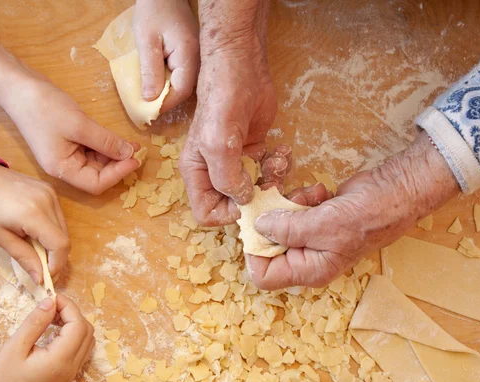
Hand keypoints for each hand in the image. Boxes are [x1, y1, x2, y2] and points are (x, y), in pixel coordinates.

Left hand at [0, 165, 68, 281]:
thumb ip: (24, 258)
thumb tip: (40, 279)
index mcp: (34, 213)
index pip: (60, 244)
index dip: (57, 264)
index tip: (46, 277)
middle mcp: (48, 201)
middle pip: (64, 237)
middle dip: (56, 257)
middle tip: (40, 269)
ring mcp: (51, 193)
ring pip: (63, 228)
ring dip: (54, 244)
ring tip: (35, 250)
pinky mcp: (49, 190)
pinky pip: (58, 216)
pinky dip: (51, 230)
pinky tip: (35, 233)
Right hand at [0, 295, 94, 381]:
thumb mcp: (14, 347)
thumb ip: (35, 322)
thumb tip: (51, 301)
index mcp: (61, 360)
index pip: (78, 324)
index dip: (68, 306)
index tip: (51, 297)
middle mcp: (72, 367)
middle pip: (87, 330)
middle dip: (72, 313)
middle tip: (49, 307)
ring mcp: (72, 373)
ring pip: (86, 340)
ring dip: (74, 324)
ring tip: (50, 318)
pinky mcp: (67, 376)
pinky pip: (80, 350)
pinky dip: (73, 336)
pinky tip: (53, 332)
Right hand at [5, 78, 141, 194]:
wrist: (18, 86)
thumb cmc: (44, 106)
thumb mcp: (80, 125)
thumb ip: (106, 142)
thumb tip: (129, 154)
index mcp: (61, 169)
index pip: (95, 184)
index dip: (118, 174)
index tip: (135, 159)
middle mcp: (63, 166)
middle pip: (97, 176)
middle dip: (118, 164)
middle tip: (137, 150)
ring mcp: (65, 154)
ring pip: (96, 163)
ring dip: (114, 155)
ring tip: (131, 143)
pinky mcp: (68, 142)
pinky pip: (91, 151)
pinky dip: (105, 146)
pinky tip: (117, 138)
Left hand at [133, 0, 198, 111]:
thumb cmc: (153, 10)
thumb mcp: (146, 39)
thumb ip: (149, 69)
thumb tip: (150, 99)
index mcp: (189, 54)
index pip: (182, 90)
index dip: (166, 104)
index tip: (149, 111)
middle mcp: (198, 59)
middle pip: (185, 90)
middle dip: (166, 100)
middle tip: (147, 107)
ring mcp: (197, 58)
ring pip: (183, 84)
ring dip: (166, 91)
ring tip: (150, 95)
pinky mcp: (191, 56)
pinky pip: (182, 75)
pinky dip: (168, 81)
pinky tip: (157, 80)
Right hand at [179, 5, 281, 225]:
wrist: (242, 68)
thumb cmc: (222, 101)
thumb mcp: (218, 143)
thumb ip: (227, 178)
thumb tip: (243, 199)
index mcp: (197, 173)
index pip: (207, 212)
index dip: (228, 213)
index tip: (248, 199)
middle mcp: (215, 171)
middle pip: (235, 204)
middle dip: (257, 196)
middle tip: (271, 179)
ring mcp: (236, 163)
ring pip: (257, 190)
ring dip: (273, 180)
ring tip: (278, 159)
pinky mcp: (255, 152)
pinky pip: (270, 172)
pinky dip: (280, 166)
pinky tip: (282, 150)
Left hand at [246, 131, 460, 289]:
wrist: (395, 191)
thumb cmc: (369, 215)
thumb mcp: (325, 224)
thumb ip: (287, 228)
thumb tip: (257, 226)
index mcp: (309, 271)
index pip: (263, 275)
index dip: (255, 251)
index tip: (260, 222)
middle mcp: (307, 259)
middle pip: (267, 246)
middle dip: (274, 220)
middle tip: (289, 201)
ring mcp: (310, 239)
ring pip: (278, 223)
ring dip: (290, 204)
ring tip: (312, 196)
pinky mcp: (315, 220)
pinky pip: (293, 209)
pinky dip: (302, 197)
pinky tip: (321, 193)